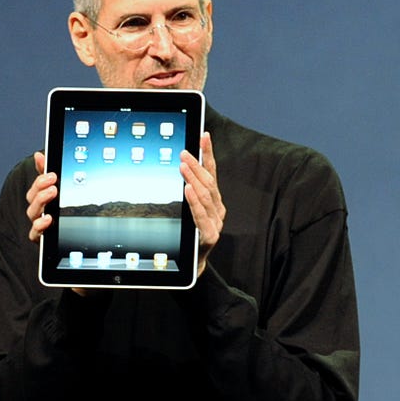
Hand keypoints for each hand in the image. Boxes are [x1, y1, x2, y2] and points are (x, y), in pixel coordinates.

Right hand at [25, 152, 91, 296]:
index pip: (37, 187)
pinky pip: (35, 234)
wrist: (83, 253)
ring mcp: (41, 228)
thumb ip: (54, 177)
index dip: (40, 176)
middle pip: (33, 198)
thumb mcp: (69, 196)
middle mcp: (40, 214)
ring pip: (32, 213)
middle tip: (53, 181)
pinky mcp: (43, 242)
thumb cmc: (73, 223)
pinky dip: (39, 226)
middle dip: (40, 187)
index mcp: (46, 202)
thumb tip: (39, 154)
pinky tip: (48, 219)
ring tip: (52, 193)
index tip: (48, 168)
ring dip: (40, 201)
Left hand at [180, 132, 225, 275]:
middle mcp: (218, 209)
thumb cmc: (190, 235)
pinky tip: (187, 189)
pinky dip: (194, 201)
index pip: (212, 172)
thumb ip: (190, 190)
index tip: (204, 136)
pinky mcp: (209, 236)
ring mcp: (216, 223)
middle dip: (197, 165)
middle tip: (184, 153)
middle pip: (208, 183)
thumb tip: (181, 165)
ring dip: (194, 179)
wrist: (192, 264)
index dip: (208, 154)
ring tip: (183, 166)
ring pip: (206, 196)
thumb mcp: (191, 210)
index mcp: (215, 201)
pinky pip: (201, 215)